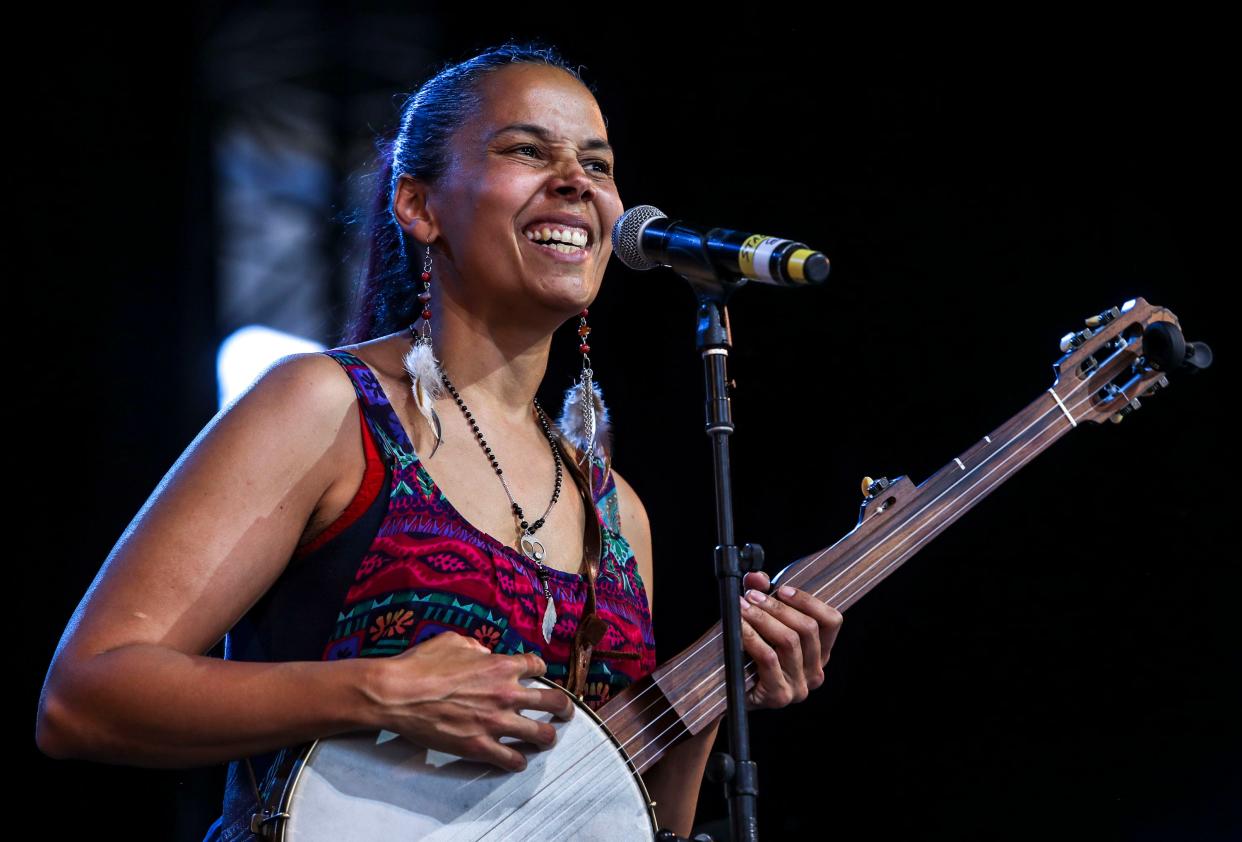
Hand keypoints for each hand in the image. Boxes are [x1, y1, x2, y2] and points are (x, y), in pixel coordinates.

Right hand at [369, 631, 574, 771]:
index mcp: (501, 665)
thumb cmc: (420, 664)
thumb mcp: (452, 641)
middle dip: (563, 708)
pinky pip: (512, 759)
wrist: (397, 693)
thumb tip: (484, 653)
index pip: (537, 665)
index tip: (538, 674)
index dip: (540, 669)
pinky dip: (518, 761)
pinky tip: (518, 761)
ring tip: (547, 739)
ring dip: (547, 737)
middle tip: (564, 712)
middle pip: (552, 702)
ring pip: (541, 735)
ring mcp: (495, 722)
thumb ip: (475, 647)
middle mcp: (506, 693)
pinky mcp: (480, 746)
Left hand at [738, 570, 842, 709]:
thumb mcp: (758, 621)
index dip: (809, 601)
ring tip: (742, 608)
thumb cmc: (746, 655)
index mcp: (819, 653)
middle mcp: (815, 672)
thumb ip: (761, 596)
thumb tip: (757, 577)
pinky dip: (752, 637)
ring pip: (789, 641)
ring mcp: (800, 687)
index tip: (782, 589)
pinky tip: (738, 628)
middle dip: (777, 607)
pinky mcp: (780, 695)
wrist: (725, 692)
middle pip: (808, 628)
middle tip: (751, 596)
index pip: (831, 621)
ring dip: (762, 619)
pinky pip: (769, 658)